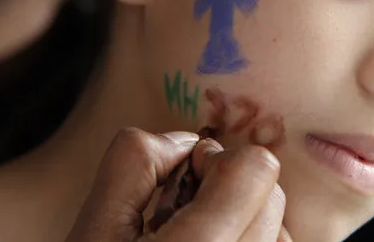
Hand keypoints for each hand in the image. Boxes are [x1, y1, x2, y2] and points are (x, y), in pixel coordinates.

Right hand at [65, 127, 290, 241]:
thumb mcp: (92, 233)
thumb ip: (135, 165)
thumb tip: (186, 140)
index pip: (257, 169)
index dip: (216, 162)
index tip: (184, 182)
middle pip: (271, 195)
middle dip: (230, 191)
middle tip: (183, 217)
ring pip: (281, 229)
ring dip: (244, 223)